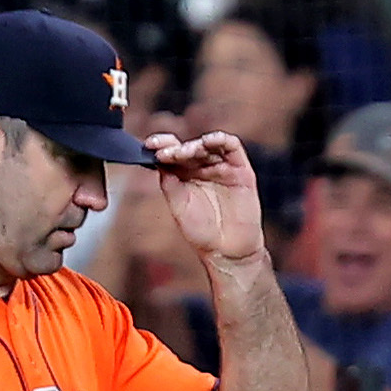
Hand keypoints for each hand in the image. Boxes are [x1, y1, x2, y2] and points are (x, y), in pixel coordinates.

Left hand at [148, 130, 267, 263]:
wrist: (226, 250)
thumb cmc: (202, 232)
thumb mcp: (179, 206)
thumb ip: (169, 182)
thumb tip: (158, 160)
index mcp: (184, 174)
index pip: (171, 152)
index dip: (161, 144)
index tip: (149, 145)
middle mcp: (202, 167)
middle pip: (189, 146)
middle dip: (176, 148)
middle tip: (167, 154)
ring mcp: (221, 167)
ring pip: (208, 144)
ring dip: (196, 144)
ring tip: (186, 152)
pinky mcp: (240, 170)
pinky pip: (232, 147)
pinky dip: (220, 140)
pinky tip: (209, 142)